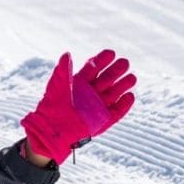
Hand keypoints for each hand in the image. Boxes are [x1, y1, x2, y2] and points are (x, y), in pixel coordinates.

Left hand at [21, 50, 135, 163]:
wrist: (53, 130)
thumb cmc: (52, 107)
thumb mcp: (56, 86)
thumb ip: (63, 71)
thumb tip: (67, 54)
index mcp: (80, 83)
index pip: (94, 68)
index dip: (102, 60)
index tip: (111, 53)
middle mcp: (91, 93)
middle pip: (107, 79)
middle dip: (116, 70)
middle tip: (125, 63)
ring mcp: (98, 106)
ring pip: (114, 93)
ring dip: (123, 85)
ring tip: (131, 77)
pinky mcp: (104, 120)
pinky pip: (117, 111)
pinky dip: (124, 104)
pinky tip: (130, 96)